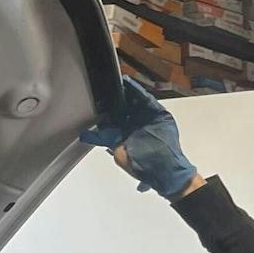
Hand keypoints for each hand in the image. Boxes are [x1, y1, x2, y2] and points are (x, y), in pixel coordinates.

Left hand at [80, 79, 200, 199]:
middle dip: (117, 98)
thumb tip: (88, 135)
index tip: (100, 100)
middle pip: (126, 107)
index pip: (115, 118)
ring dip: (127, 92)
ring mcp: (149, 119)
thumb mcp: (119, 154)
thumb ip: (106, 141)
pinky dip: (138, 92)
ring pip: (136, 102)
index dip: (108, 109)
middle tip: (108, 88)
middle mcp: (138, 125)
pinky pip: (148, 101)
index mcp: (127, 134)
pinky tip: (129, 85)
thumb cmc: (145, 167)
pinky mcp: (159, 115)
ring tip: (118, 82)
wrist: (165, 170)